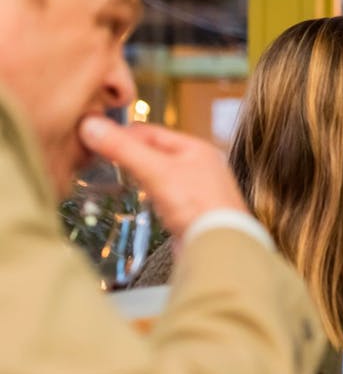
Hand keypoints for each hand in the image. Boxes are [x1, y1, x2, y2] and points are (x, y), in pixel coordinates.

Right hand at [79, 117, 249, 235]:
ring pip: (159, 174)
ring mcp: (198, 189)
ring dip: (137, 174)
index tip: (92, 136)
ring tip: (109, 175)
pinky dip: (148, 193)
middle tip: (95, 156)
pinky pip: (164, 195)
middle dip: (127, 154)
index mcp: (196, 148)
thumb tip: (90, 125)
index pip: (150, 132)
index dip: (121, 133)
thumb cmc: (198, 206)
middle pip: (154, 152)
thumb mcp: (157, 172)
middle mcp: (200, 166)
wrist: (221, 248)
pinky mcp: (193, 211)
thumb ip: (123, 149)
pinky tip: (137, 199)